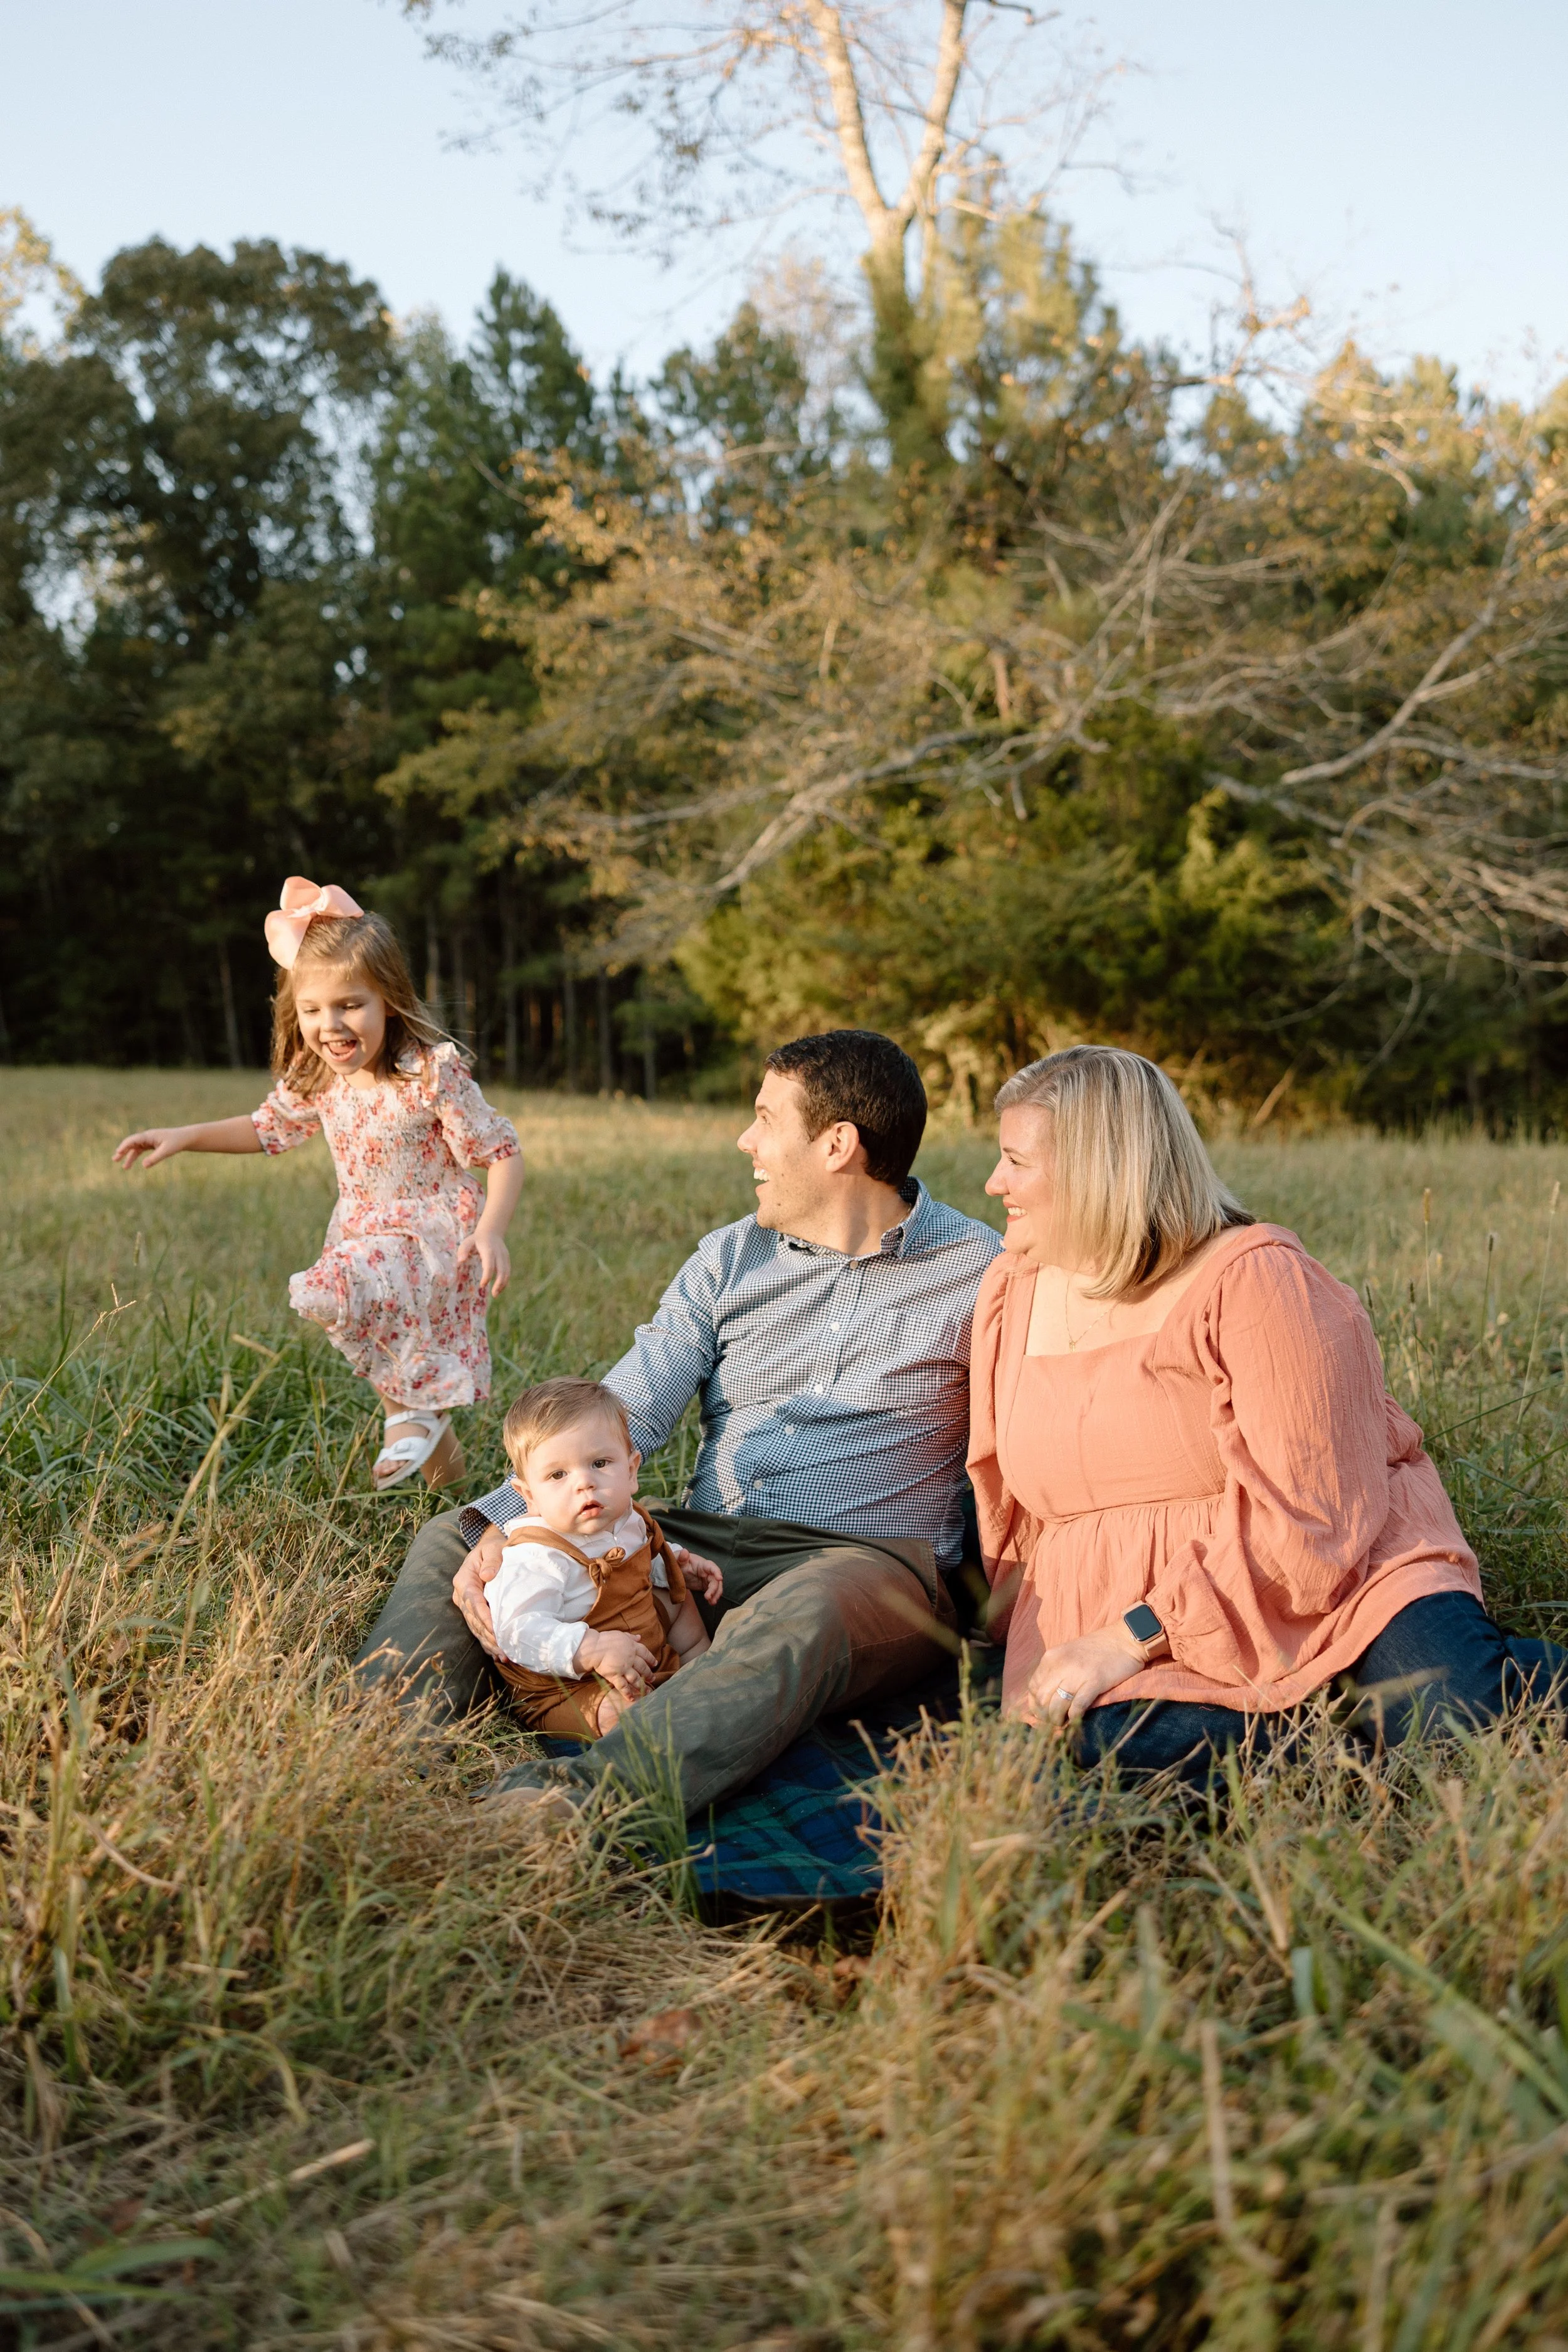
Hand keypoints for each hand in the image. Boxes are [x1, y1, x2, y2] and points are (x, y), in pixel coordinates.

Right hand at [114, 1126, 188, 1170]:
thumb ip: (155, 1158)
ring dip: (129, 1156)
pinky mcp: (152, 1145)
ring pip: (135, 1148)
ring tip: (124, 1167)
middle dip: (122, 1151)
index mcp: (149, 1135)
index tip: (118, 1152)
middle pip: (131, 1143)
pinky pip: (140, 1150)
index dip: (124, 1146)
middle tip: (114, 1159)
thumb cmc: (176, 1142)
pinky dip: (135, 1156)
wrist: (185, 1138)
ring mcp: (149, 1140)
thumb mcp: (166, 1151)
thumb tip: (143, 1166)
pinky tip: (131, 1163)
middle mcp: (147, 1137)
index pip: (133, 1140)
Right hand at [451, 1526, 505, 1655]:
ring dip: (489, 1643)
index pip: (473, 1601)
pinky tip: (498, 1655)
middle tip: (505, 1649)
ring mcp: (466, 1606)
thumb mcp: (493, 1548)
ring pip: (476, 1628)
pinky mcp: (474, 1613)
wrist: (491, 1550)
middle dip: (489, 1636)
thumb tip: (487, 1575)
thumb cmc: (493, 1548)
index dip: (484, 1617)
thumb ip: (492, 1559)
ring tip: (504, 1656)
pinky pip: (479, 1630)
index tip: (495, 1629)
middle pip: (474, 1620)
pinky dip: (488, 1643)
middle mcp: (462, 1596)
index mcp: (464, 1580)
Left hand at [458, 1223, 510, 1297]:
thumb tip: (460, 1261)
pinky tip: (499, 1288)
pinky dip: (505, 1281)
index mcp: (489, 1250)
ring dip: (503, 1284)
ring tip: (496, 1294)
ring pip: (507, 1272)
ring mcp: (505, 1257)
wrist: (492, 1231)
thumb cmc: (477, 1239)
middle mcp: (499, 1254)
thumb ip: (463, 1250)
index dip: (487, 1276)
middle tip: (494, 1295)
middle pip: (502, 1271)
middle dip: (499, 1284)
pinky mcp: (507, 1259)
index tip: (481, 1285)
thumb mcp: (468, 1241)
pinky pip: (508, 1272)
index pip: (490, 1266)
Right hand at [577, 1626, 657, 1698]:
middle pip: (643, 1668)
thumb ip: (631, 1637)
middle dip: (649, 1674)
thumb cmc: (605, 1639)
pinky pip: (623, 1687)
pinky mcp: (615, 1676)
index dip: (651, 1659)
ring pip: (636, 1679)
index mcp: (632, 1647)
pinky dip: (628, 1693)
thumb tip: (639, 1637)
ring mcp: (623, 1668)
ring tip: (648, 1691)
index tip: (654, 1664)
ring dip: (642, 1686)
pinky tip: (632, 1699)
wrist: (593, 1647)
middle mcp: (631, 1659)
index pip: (646, 1654)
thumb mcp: (620, 1634)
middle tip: (653, 1679)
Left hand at [670, 1545, 722, 1604]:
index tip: (719, 1578)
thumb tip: (684, 1551)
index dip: (716, 1572)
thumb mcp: (677, 1559)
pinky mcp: (705, 1586)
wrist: (676, 1570)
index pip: (712, 1567)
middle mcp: (707, 1571)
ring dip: (716, 1594)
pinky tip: (711, 1602)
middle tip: (708, 1597)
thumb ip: (680, 1556)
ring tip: (712, 1602)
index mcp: (702, 1564)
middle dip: (715, 1588)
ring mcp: (707, 1579)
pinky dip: (713, 1597)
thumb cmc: (678, 1562)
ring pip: (716, 1586)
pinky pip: (712, 1591)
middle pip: (716, 1579)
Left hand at [1012, 1624, 1145, 1731]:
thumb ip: (1055, 1672)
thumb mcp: (1068, 1655)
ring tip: (1063, 1723)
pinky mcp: (1095, 1682)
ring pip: (1056, 1706)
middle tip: (1053, 1721)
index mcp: (1051, 1657)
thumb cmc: (1097, 1649)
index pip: (1033, 1687)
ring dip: (1057, 1719)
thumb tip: (1043, 1699)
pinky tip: (1076, 1718)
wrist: (1125, 1639)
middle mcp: (1060, 1664)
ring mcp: (1077, 1673)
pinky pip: (1077, 1707)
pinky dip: (1073, 1717)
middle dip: (1045, 1715)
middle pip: (1042, 1698)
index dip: (1035, 1704)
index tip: (1043, 1713)